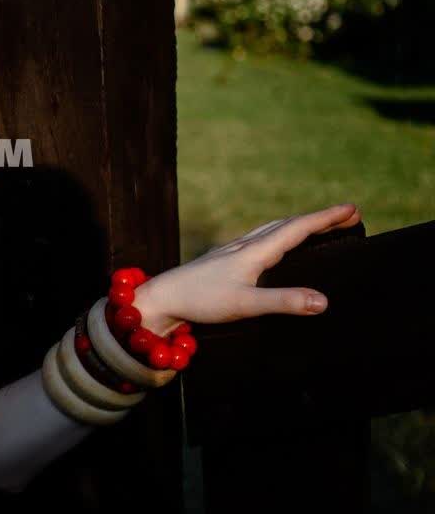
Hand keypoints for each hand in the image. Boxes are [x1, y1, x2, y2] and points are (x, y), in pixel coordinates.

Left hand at [134, 203, 362, 332]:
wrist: (162, 298)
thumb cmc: (201, 300)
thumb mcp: (246, 304)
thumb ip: (284, 302)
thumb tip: (324, 300)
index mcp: (255, 252)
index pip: (297, 229)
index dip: (326, 219)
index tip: (352, 209)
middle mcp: (245, 246)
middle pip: (288, 225)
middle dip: (319, 219)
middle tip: (348, 214)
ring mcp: (233, 250)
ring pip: (273, 229)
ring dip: (299, 224)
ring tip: (319, 224)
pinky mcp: (224, 259)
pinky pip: (261, 238)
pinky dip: (280, 234)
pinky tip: (275, 243)